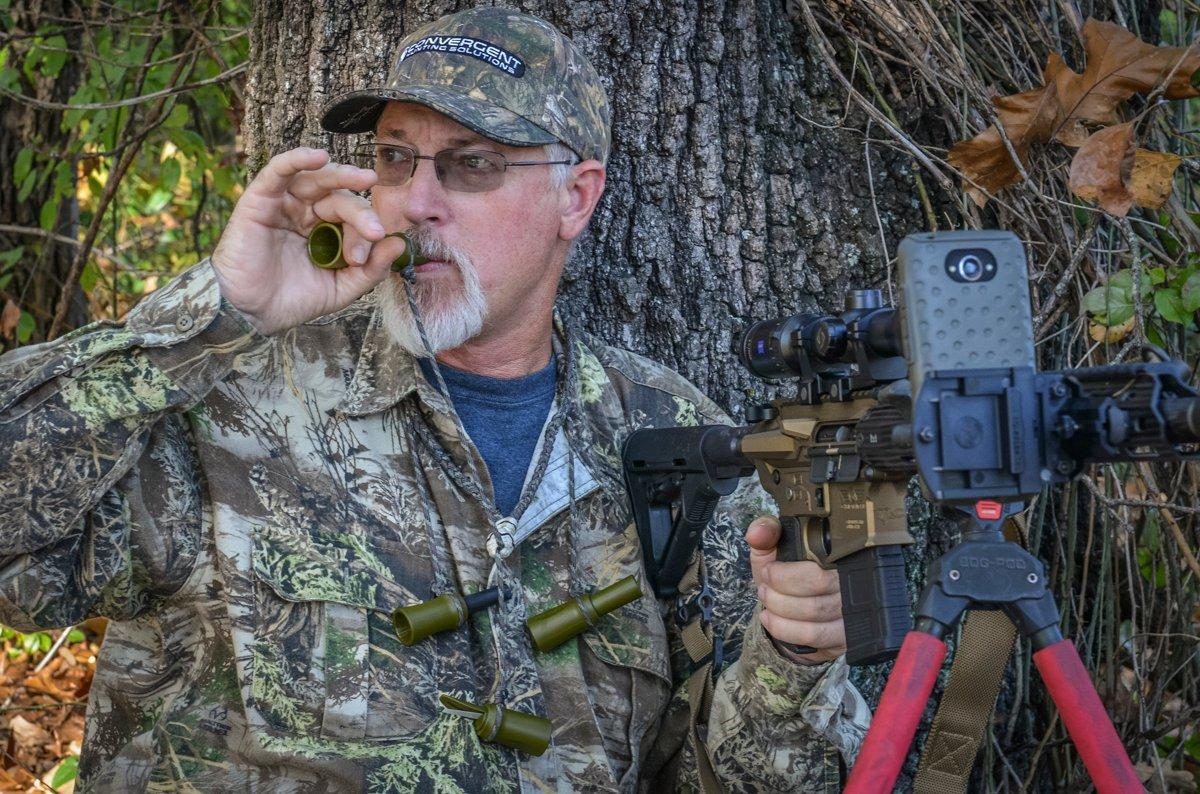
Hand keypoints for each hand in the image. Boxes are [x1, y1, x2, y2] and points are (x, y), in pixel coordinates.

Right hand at [210, 147, 409, 334]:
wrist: (251, 314)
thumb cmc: (292, 300)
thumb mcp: (342, 288)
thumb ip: (371, 269)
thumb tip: (399, 244)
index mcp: (325, 229)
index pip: (353, 219)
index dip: (363, 232)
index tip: (362, 260)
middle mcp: (306, 212)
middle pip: (340, 197)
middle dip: (361, 213)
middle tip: (373, 231)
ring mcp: (284, 204)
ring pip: (316, 179)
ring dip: (342, 176)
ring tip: (365, 178)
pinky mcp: (260, 199)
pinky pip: (278, 171)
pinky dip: (297, 159)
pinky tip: (318, 156)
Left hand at [746, 515, 846, 663]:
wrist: (790, 608)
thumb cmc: (786, 574)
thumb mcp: (774, 547)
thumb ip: (766, 532)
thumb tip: (757, 533)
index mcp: (837, 553)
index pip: (820, 562)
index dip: (788, 572)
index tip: (769, 571)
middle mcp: (852, 581)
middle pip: (818, 586)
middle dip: (780, 590)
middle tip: (765, 588)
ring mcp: (853, 611)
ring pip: (816, 613)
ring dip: (781, 608)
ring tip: (766, 601)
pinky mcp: (846, 636)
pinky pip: (816, 636)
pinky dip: (785, 629)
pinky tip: (770, 619)